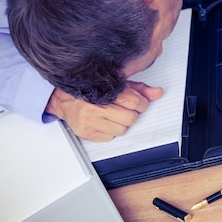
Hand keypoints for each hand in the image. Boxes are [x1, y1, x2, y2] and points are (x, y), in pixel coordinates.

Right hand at [45, 81, 163, 141]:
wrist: (63, 99)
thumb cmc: (91, 90)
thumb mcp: (116, 84)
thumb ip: (139, 89)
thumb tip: (158, 93)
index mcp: (104, 90)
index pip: (134, 102)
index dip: (141, 103)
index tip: (138, 103)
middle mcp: (95, 106)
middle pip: (130, 118)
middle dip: (131, 114)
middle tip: (124, 109)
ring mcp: (89, 120)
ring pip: (122, 130)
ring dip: (121, 123)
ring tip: (113, 115)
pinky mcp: (85, 132)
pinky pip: (110, 138)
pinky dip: (110, 131)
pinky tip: (104, 121)